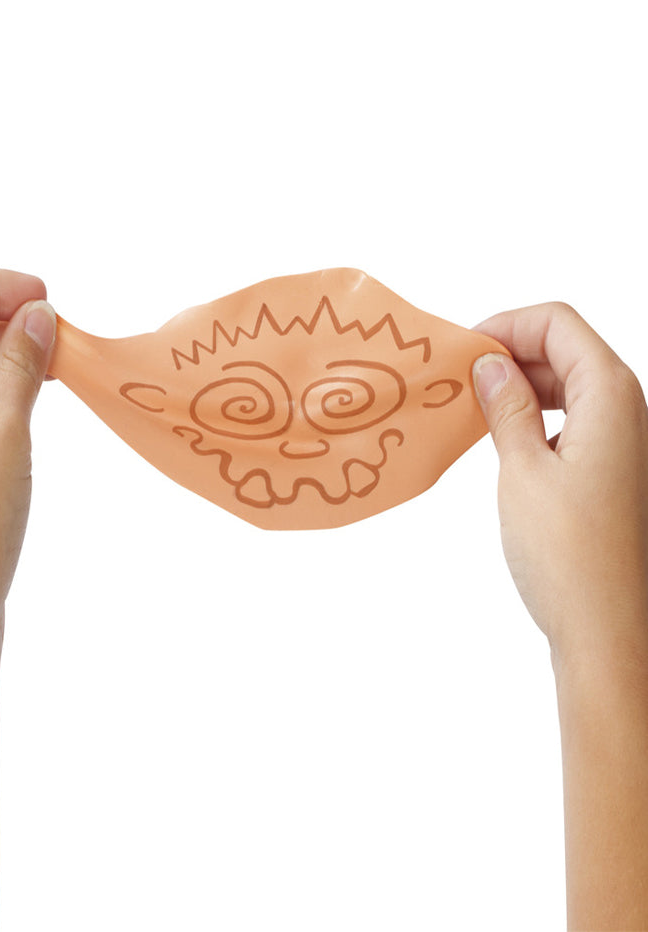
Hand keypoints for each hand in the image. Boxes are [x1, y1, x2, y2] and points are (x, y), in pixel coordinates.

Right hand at [472, 301, 647, 665]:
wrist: (608, 630)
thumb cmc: (569, 557)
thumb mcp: (523, 470)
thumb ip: (507, 408)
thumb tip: (490, 364)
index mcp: (611, 396)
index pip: (558, 323)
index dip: (507, 325)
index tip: (463, 350)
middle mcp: (627, 411)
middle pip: (566, 348)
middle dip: (511, 352)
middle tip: (458, 380)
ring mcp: (625, 442)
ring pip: (570, 385)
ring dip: (522, 385)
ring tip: (474, 408)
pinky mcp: (614, 471)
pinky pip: (574, 420)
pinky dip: (537, 416)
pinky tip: (505, 440)